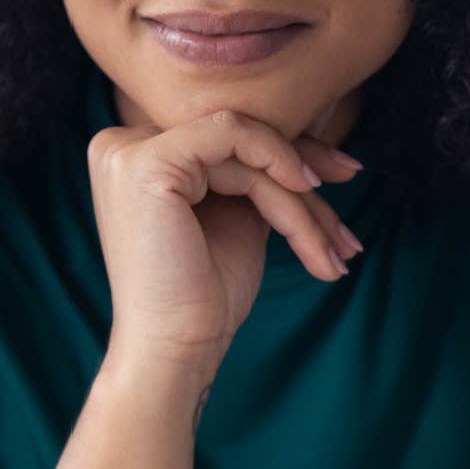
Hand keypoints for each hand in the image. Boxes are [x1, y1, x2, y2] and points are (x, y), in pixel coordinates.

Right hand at [87, 108, 363, 373]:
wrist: (177, 348)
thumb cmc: (206, 293)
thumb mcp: (241, 213)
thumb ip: (262, 168)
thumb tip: (323, 120)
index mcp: (137, 155)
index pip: (225, 136)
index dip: (289, 150)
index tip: (343, 174)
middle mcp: (121, 145)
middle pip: (235, 136)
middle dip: (305, 166)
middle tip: (348, 190)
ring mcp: (127, 151)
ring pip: (242, 142)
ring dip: (298, 195)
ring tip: (334, 246)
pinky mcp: (145, 162)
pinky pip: (231, 136)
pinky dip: (276, 162)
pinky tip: (305, 193)